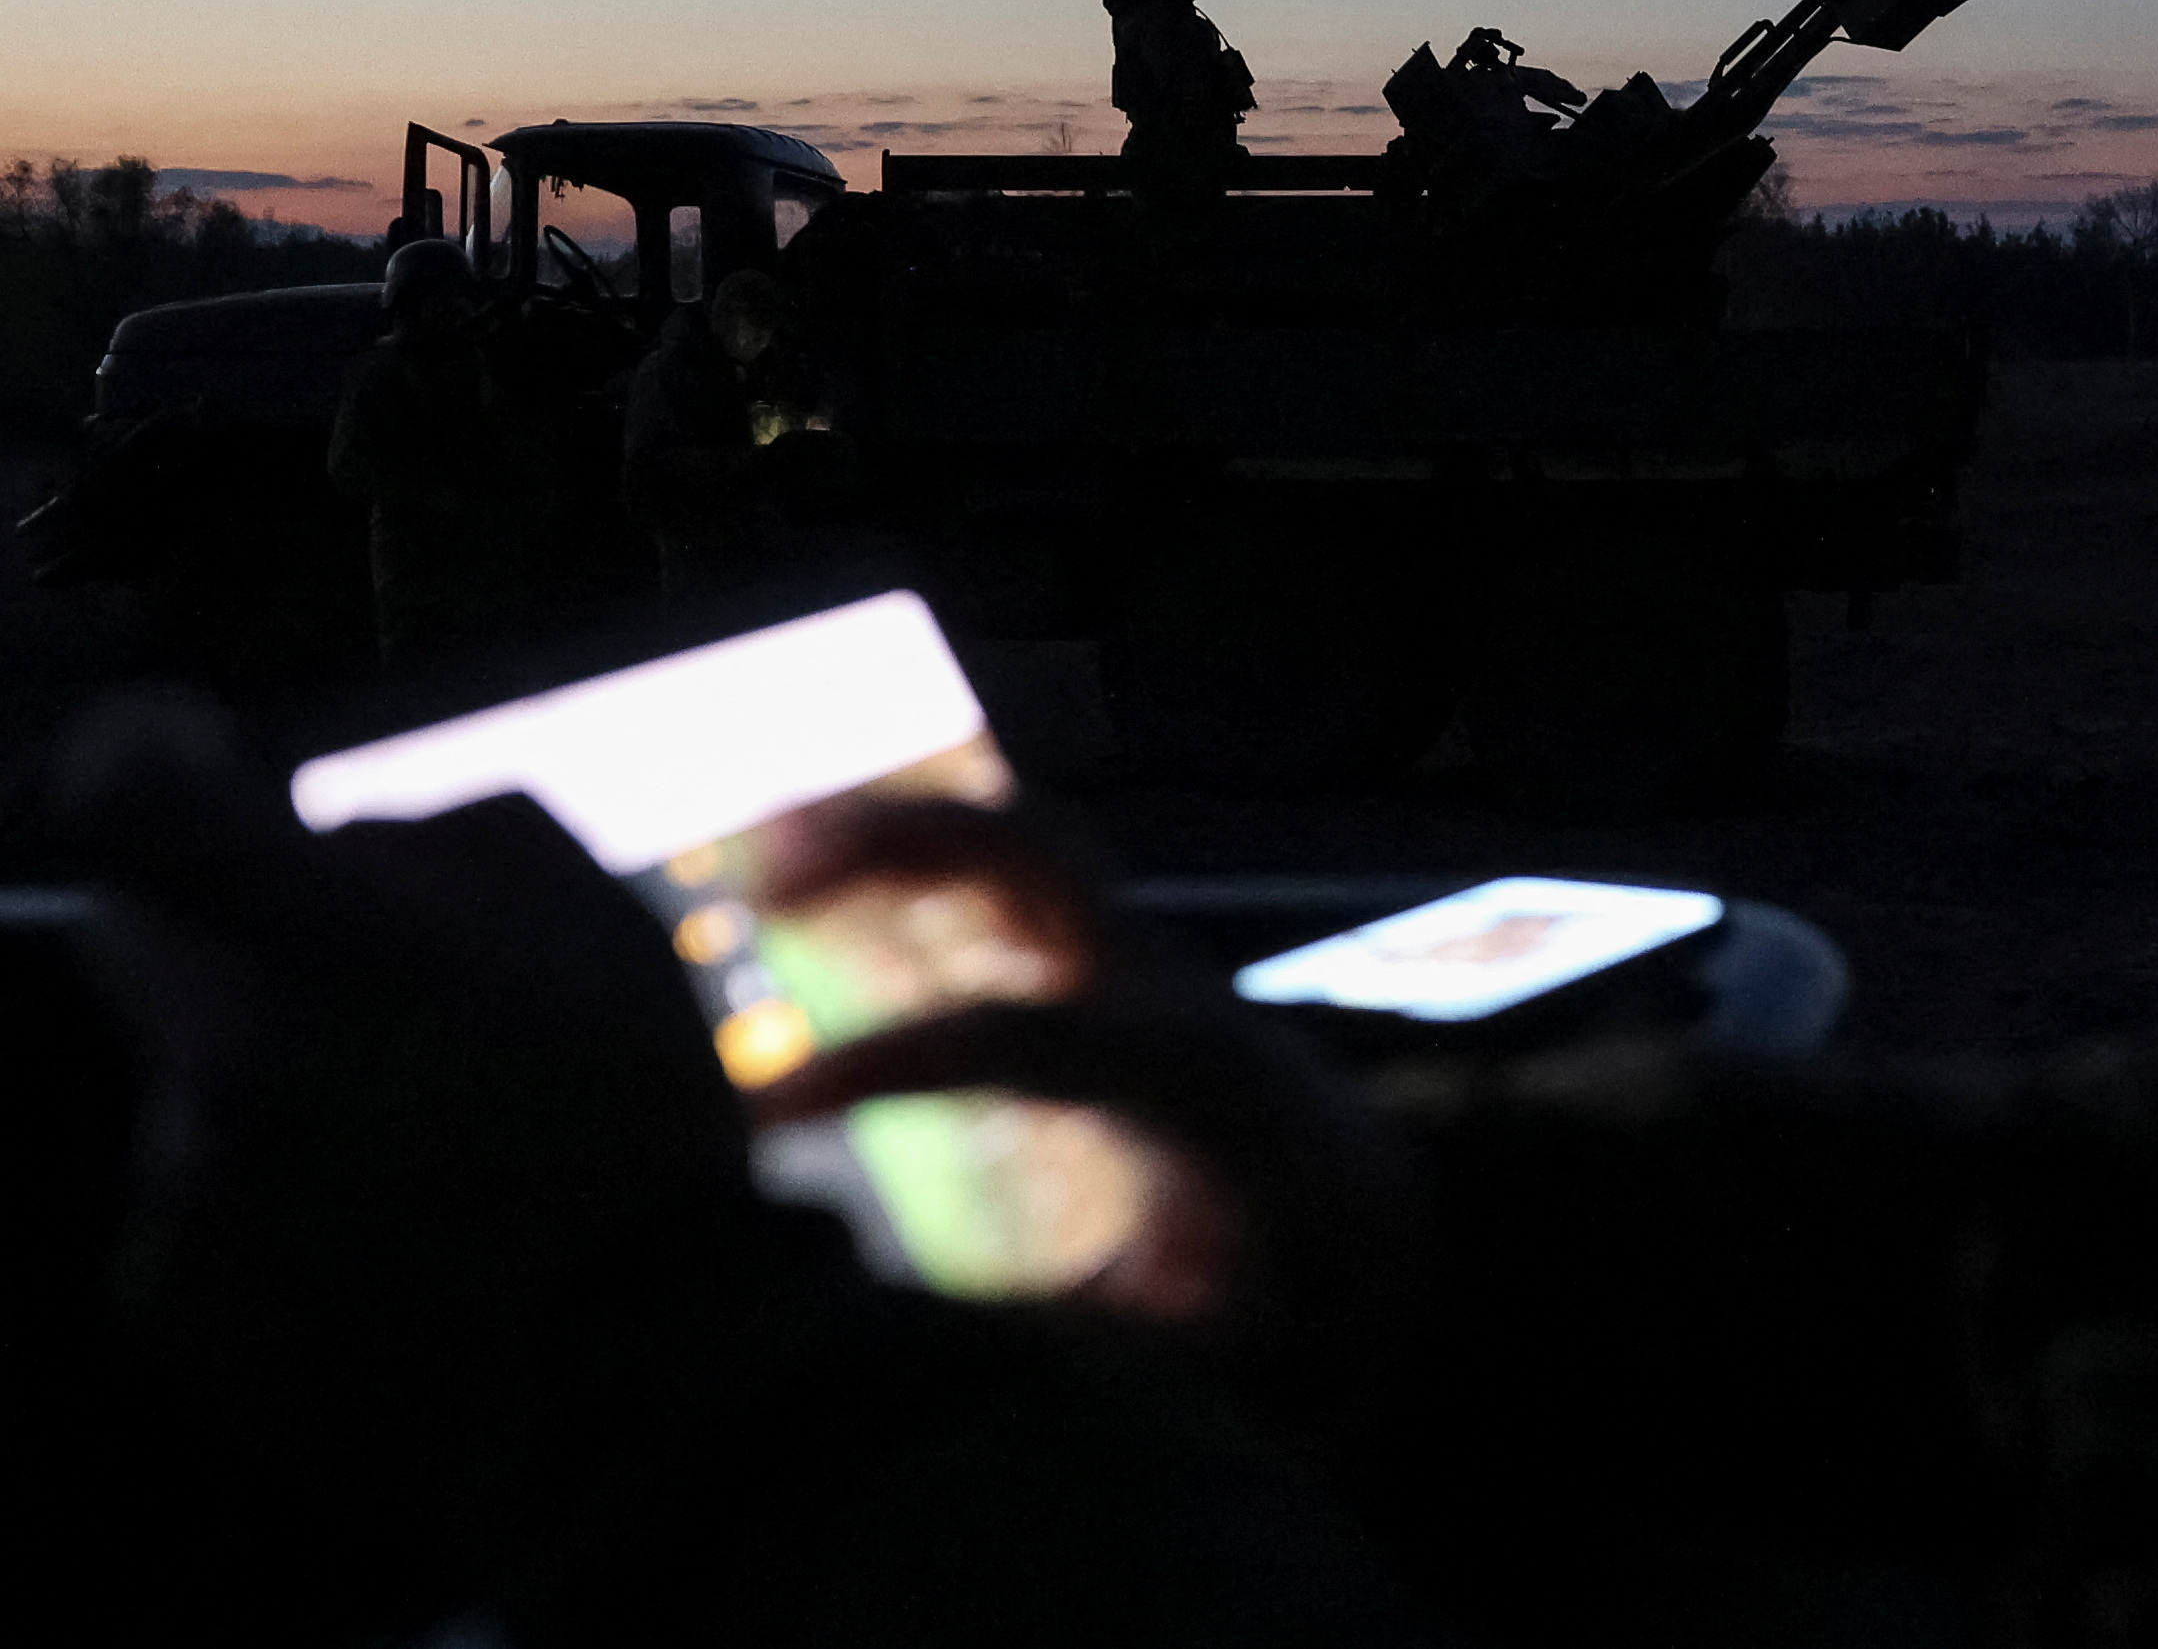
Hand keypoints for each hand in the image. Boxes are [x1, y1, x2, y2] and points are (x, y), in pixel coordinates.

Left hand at [39, 691, 835, 1628]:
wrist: (632, 1387)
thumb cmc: (637, 1131)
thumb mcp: (600, 922)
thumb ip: (444, 845)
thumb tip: (325, 837)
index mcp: (329, 961)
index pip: (133, 804)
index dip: (141, 754)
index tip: (185, 751)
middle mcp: (216, 1078)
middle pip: (137, 937)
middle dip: (225, 936)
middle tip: (357, 990)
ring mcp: (175, 1206)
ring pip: (180, 1078)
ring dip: (264, 1087)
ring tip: (407, 1153)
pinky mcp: (161, 1313)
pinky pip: (190, 1204)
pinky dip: (264, 1206)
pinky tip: (379, 1238)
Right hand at [744, 796, 1423, 1462]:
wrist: (1368, 1210)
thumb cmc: (1296, 1294)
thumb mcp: (1226, 1354)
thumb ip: (1100, 1353)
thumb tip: (949, 1366)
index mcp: (1191, 1081)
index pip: (1022, 1035)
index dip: (889, 1062)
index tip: (763, 1113)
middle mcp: (1163, 989)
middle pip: (1034, 860)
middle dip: (901, 844)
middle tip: (762, 882)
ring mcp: (1130, 958)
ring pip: (1012, 842)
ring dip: (892, 827)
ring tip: (754, 849)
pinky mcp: (1095, 961)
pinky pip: (1002, 877)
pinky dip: (905, 857)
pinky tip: (795, 870)